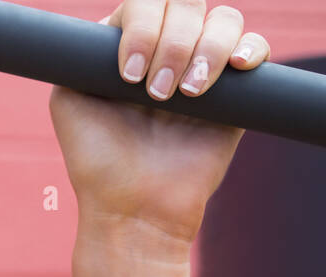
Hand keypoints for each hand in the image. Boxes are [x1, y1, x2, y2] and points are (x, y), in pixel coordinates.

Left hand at [49, 1, 271, 243]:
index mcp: (126, 45)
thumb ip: (82, 52)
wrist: (135, 207)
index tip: (127, 77)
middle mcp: (165, 49)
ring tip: (187, 97)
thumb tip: (112, 24)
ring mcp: (201, 67)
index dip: (142, 27)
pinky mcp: (236, 92)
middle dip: (172, 42)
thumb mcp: (69, 98)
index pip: (145, 2)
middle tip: (156, 94)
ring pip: (223, 20)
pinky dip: (250, 49)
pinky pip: (256, 46)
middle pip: (185, 2)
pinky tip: (237, 69)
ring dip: (205, 52)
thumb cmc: (98, 159)